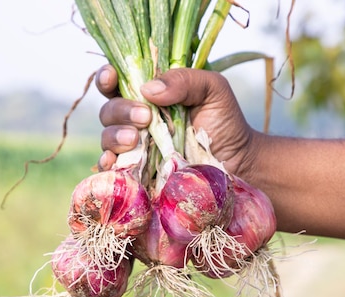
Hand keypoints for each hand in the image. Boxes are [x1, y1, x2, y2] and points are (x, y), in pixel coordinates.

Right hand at [95, 65, 259, 179]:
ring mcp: (136, 147)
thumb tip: (147, 89)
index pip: (118, 82)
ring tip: (137, 139)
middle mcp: (136, 119)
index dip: (107, 78)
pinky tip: (116, 162)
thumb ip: (184, 80)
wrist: (237, 161)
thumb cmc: (224, 121)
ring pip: (107, 137)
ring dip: (115, 136)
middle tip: (145, 117)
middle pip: (109, 110)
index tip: (112, 77)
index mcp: (150, 95)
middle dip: (120, 111)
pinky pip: (113, 168)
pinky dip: (109, 164)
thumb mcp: (212, 89)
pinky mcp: (139, 172)